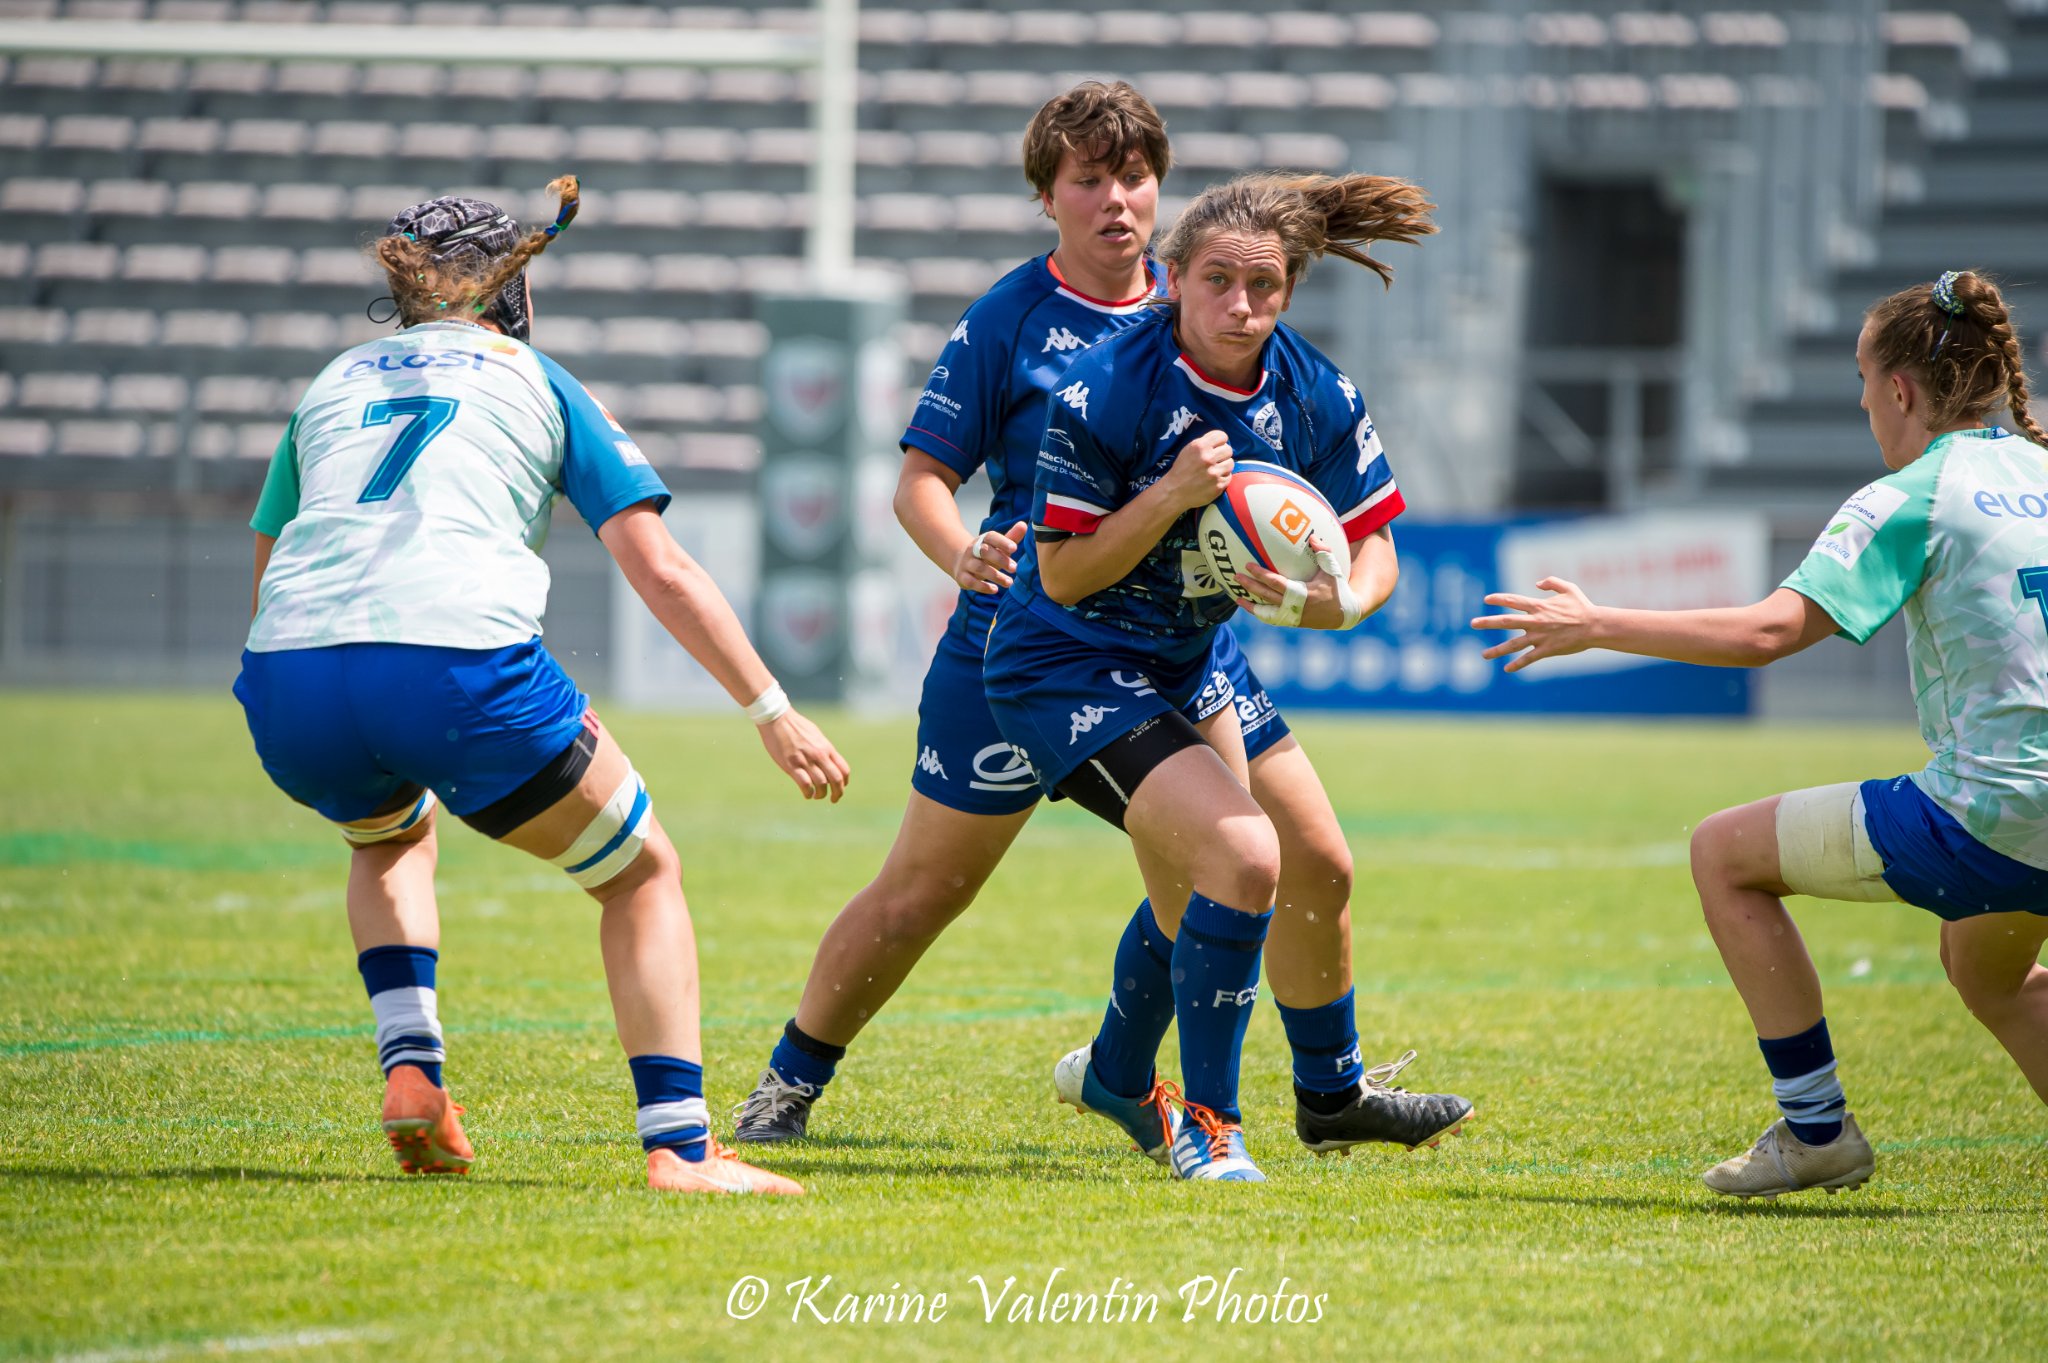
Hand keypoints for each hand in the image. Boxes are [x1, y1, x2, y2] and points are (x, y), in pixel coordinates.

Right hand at [757, 708, 850, 800]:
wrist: (777, 719)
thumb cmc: (795, 726)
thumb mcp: (815, 735)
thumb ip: (823, 748)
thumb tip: (828, 759)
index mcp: (826, 748)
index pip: (843, 769)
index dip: (844, 782)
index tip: (841, 787)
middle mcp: (819, 755)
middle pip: (836, 780)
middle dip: (838, 793)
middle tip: (834, 799)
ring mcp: (806, 760)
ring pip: (822, 784)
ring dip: (821, 794)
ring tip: (816, 796)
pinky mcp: (792, 765)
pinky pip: (805, 785)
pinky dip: (808, 793)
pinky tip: (807, 794)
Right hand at [952, 519, 1025, 595]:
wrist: (961, 562)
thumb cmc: (987, 554)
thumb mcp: (998, 546)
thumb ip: (1011, 537)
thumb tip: (1024, 525)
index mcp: (983, 540)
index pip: (991, 537)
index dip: (1002, 542)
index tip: (1014, 548)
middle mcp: (973, 550)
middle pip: (984, 551)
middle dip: (1000, 559)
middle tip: (1015, 568)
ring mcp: (966, 563)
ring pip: (979, 568)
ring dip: (995, 576)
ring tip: (1010, 582)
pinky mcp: (962, 577)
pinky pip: (971, 581)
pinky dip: (983, 586)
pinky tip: (995, 589)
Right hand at [1159, 430, 1234, 513]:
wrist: (1174, 492)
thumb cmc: (1181, 470)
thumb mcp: (1188, 450)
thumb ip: (1204, 443)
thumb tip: (1221, 441)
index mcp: (1199, 446)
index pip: (1222, 436)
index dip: (1220, 441)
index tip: (1217, 446)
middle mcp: (1208, 458)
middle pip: (1228, 450)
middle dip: (1222, 454)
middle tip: (1216, 459)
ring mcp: (1214, 474)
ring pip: (1230, 463)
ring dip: (1224, 466)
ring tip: (1215, 470)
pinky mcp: (1218, 486)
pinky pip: (1229, 477)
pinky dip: (1223, 478)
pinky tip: (1214, 479)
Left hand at [1234, 535, 1360, 628]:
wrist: (1344, 614)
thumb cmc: (1338, 588)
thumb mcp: (1333, 570)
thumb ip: (1324, 552)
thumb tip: (1312, 536)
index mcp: (1304, 593)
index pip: (1277, 583)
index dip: (1261, 574)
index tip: (1248, 565)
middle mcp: (1295, 607)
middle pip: (1266, 596)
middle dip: (1250, 586)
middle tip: (1236, 576)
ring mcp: (1292, 617)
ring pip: (1265, 612)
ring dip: (1250, 604)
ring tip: (1236, 596)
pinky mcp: (1291, 623)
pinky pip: (1271, 618)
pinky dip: (1259, 613)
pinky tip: (1250, 606)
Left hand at [1470, 576, 1599, 672]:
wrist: (1595, 626)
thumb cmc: (1582, 607)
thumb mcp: (1569, 588)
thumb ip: (1552, 582)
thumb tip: (1537, 583)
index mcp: (1539, 606)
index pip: (1513, 601)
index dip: (1499, 599)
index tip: (1486, 600)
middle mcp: (1536, 622)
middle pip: (1506, 622)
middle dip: (1487, 623)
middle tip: (1472, 623)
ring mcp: (1540, 637)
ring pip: (1514, 644)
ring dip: (1497, 650)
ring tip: (1482, 655)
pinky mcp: (1547, 650)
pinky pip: (1529, 658)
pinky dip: (1518, 664)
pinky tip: (1507, 669)